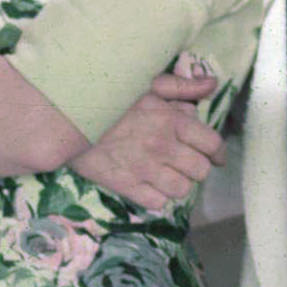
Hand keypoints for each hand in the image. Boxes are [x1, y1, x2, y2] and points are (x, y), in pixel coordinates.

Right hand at [76, 56, 223, 215]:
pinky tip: (151, 186)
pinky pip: (156, 202)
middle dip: (198, 168)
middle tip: (188, 164)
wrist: (69, 119)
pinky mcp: (126, 185)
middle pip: (200, 170)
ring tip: (170, 175)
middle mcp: (163, 146)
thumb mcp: (148, 84)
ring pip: (182, 190)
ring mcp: (145, 168)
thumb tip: (212, 84)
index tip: (215, 156)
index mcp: (172, 120)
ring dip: (179, 184)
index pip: (212, 144)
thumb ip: (182, 87)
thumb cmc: (112, 98)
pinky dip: (158, 197)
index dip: (218, 153)